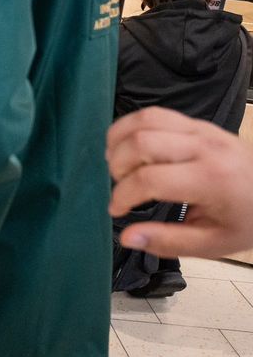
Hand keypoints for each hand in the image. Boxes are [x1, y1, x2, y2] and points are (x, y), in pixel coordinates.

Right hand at [107, 107, 252, 259]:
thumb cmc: (247, 220)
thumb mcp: (213, 243)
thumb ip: (168, 241)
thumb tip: (127, 237)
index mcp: (211, 180)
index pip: (149, 180)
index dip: (122, 196)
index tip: (117, 210)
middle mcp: (205, 147)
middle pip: (141, 142)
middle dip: (118, 166)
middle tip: (120, 186)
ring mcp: (202, 129)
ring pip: (145, 120)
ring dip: (119, 140)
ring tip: (118, 163)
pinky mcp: (198, 123)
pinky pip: (156, 114)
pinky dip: (132, 127)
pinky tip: (129, 146)